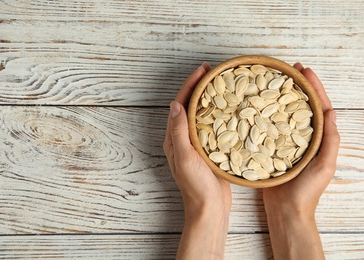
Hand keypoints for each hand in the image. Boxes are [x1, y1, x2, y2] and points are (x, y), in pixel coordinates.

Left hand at [163, 62, 231, 258]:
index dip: (189, 85)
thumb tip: (175, 105)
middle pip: (190, 106)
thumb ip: (179, 132)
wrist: (209, 208)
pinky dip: (218, 113)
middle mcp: (183, 138)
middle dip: (199, 87)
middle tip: (212, 71)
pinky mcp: (209, 150)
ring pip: (201, 114)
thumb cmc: (195, 186)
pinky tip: (229, 108)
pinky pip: (212, 126)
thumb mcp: (185, 158)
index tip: (202, 70)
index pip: (180, 104)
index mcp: (174, 138)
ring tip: (221, 84)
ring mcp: (196, 144)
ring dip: (209, 98)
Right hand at [263, 63, 339, 259]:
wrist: (286, 210)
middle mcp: (302, 136)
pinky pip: (269, 127)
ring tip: (273, 81)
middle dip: (297, 86)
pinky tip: (257, 105)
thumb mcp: (324, 165)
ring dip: (281, 96)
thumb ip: (329, 140)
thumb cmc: (307, 191)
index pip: (318, 106)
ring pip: (284, 114)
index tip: (304, 70)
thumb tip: (332, 112)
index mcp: (317, 138)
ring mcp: (286, 141)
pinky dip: (266, 114)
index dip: (313, 87)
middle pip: (301, 105)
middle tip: (289, 69)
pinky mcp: (271, 148)